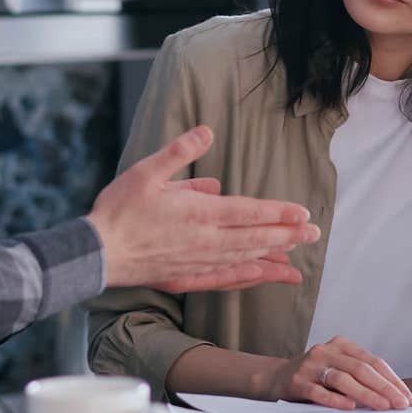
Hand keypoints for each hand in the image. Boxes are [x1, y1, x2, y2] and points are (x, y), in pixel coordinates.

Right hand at [88, 125, 320, 293]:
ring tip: (296, 259)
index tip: (302, 213)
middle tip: (314, 234)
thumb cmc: (119, 209)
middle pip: (254, 239)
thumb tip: (207, 131)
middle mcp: (204, 241)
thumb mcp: (146, 171)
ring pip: (243, 261)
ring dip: (272, 258)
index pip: (248, 212)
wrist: (97, 252)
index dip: (278, 212)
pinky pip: (223, 280)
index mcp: (198, 213)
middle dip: (287, 236)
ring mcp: (197, 262)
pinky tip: (258, 277)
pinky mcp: (185, 277)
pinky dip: (246, 279)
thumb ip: (180, 152)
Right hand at [262, 336, 411, 410]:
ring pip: (342, 379)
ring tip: (382, 407)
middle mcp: (325, 351)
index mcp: (340, 345)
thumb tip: (394, 395)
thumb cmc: (315, 376)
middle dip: (384, 388)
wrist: (276, 377)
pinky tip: (349, 407)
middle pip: (360, 369)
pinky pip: (319, 391)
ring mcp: (309, 365)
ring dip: (365, 394)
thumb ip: (360, 376)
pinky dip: (335, 399)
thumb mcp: (338, 368)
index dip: (391, 379)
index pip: (372, 361)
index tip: (406, 396)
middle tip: (399, 404)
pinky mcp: (297, 381)